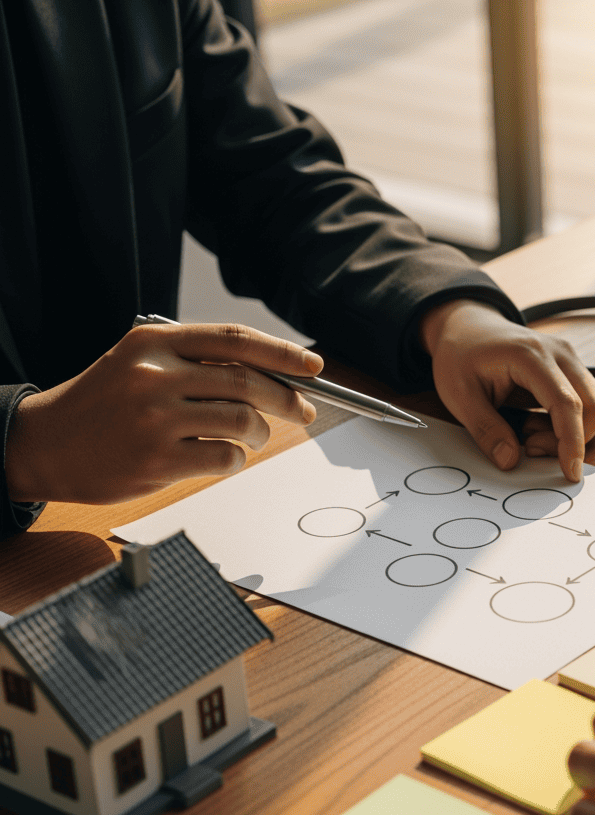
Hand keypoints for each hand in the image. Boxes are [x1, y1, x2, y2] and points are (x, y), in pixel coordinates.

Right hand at [6, 324, 319, 503]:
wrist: (46, 443)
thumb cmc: (104, 402)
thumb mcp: (140, 361)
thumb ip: (198, 361)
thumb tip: (274, 374)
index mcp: (155, 342)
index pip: (236, 339)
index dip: (283, 353)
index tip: (313, 366)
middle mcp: (154, 375)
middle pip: (249, 382)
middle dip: (288, 399)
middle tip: (303, 411)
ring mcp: (155, 418)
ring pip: (244, 421)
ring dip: (261, 433)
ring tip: (254, 437)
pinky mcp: (157, 459)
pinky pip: (226, 457)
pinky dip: (237, 459)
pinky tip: (224, 456)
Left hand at [421, 300, 594, 482]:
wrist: (467, 326)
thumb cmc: (460, 355)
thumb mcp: (458, 395)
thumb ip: (485, 430)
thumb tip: (511, 461)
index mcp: (531, 355)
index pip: (568, 403)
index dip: (572, 442)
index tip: (570, 473)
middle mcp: (561, 354)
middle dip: (574, 441)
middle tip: (531, 447)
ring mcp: (570, 361)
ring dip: (573, 434)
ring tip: (530, 433)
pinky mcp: (571, 371)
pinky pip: (588, 406)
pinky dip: (570, 426)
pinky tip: (537, 424)